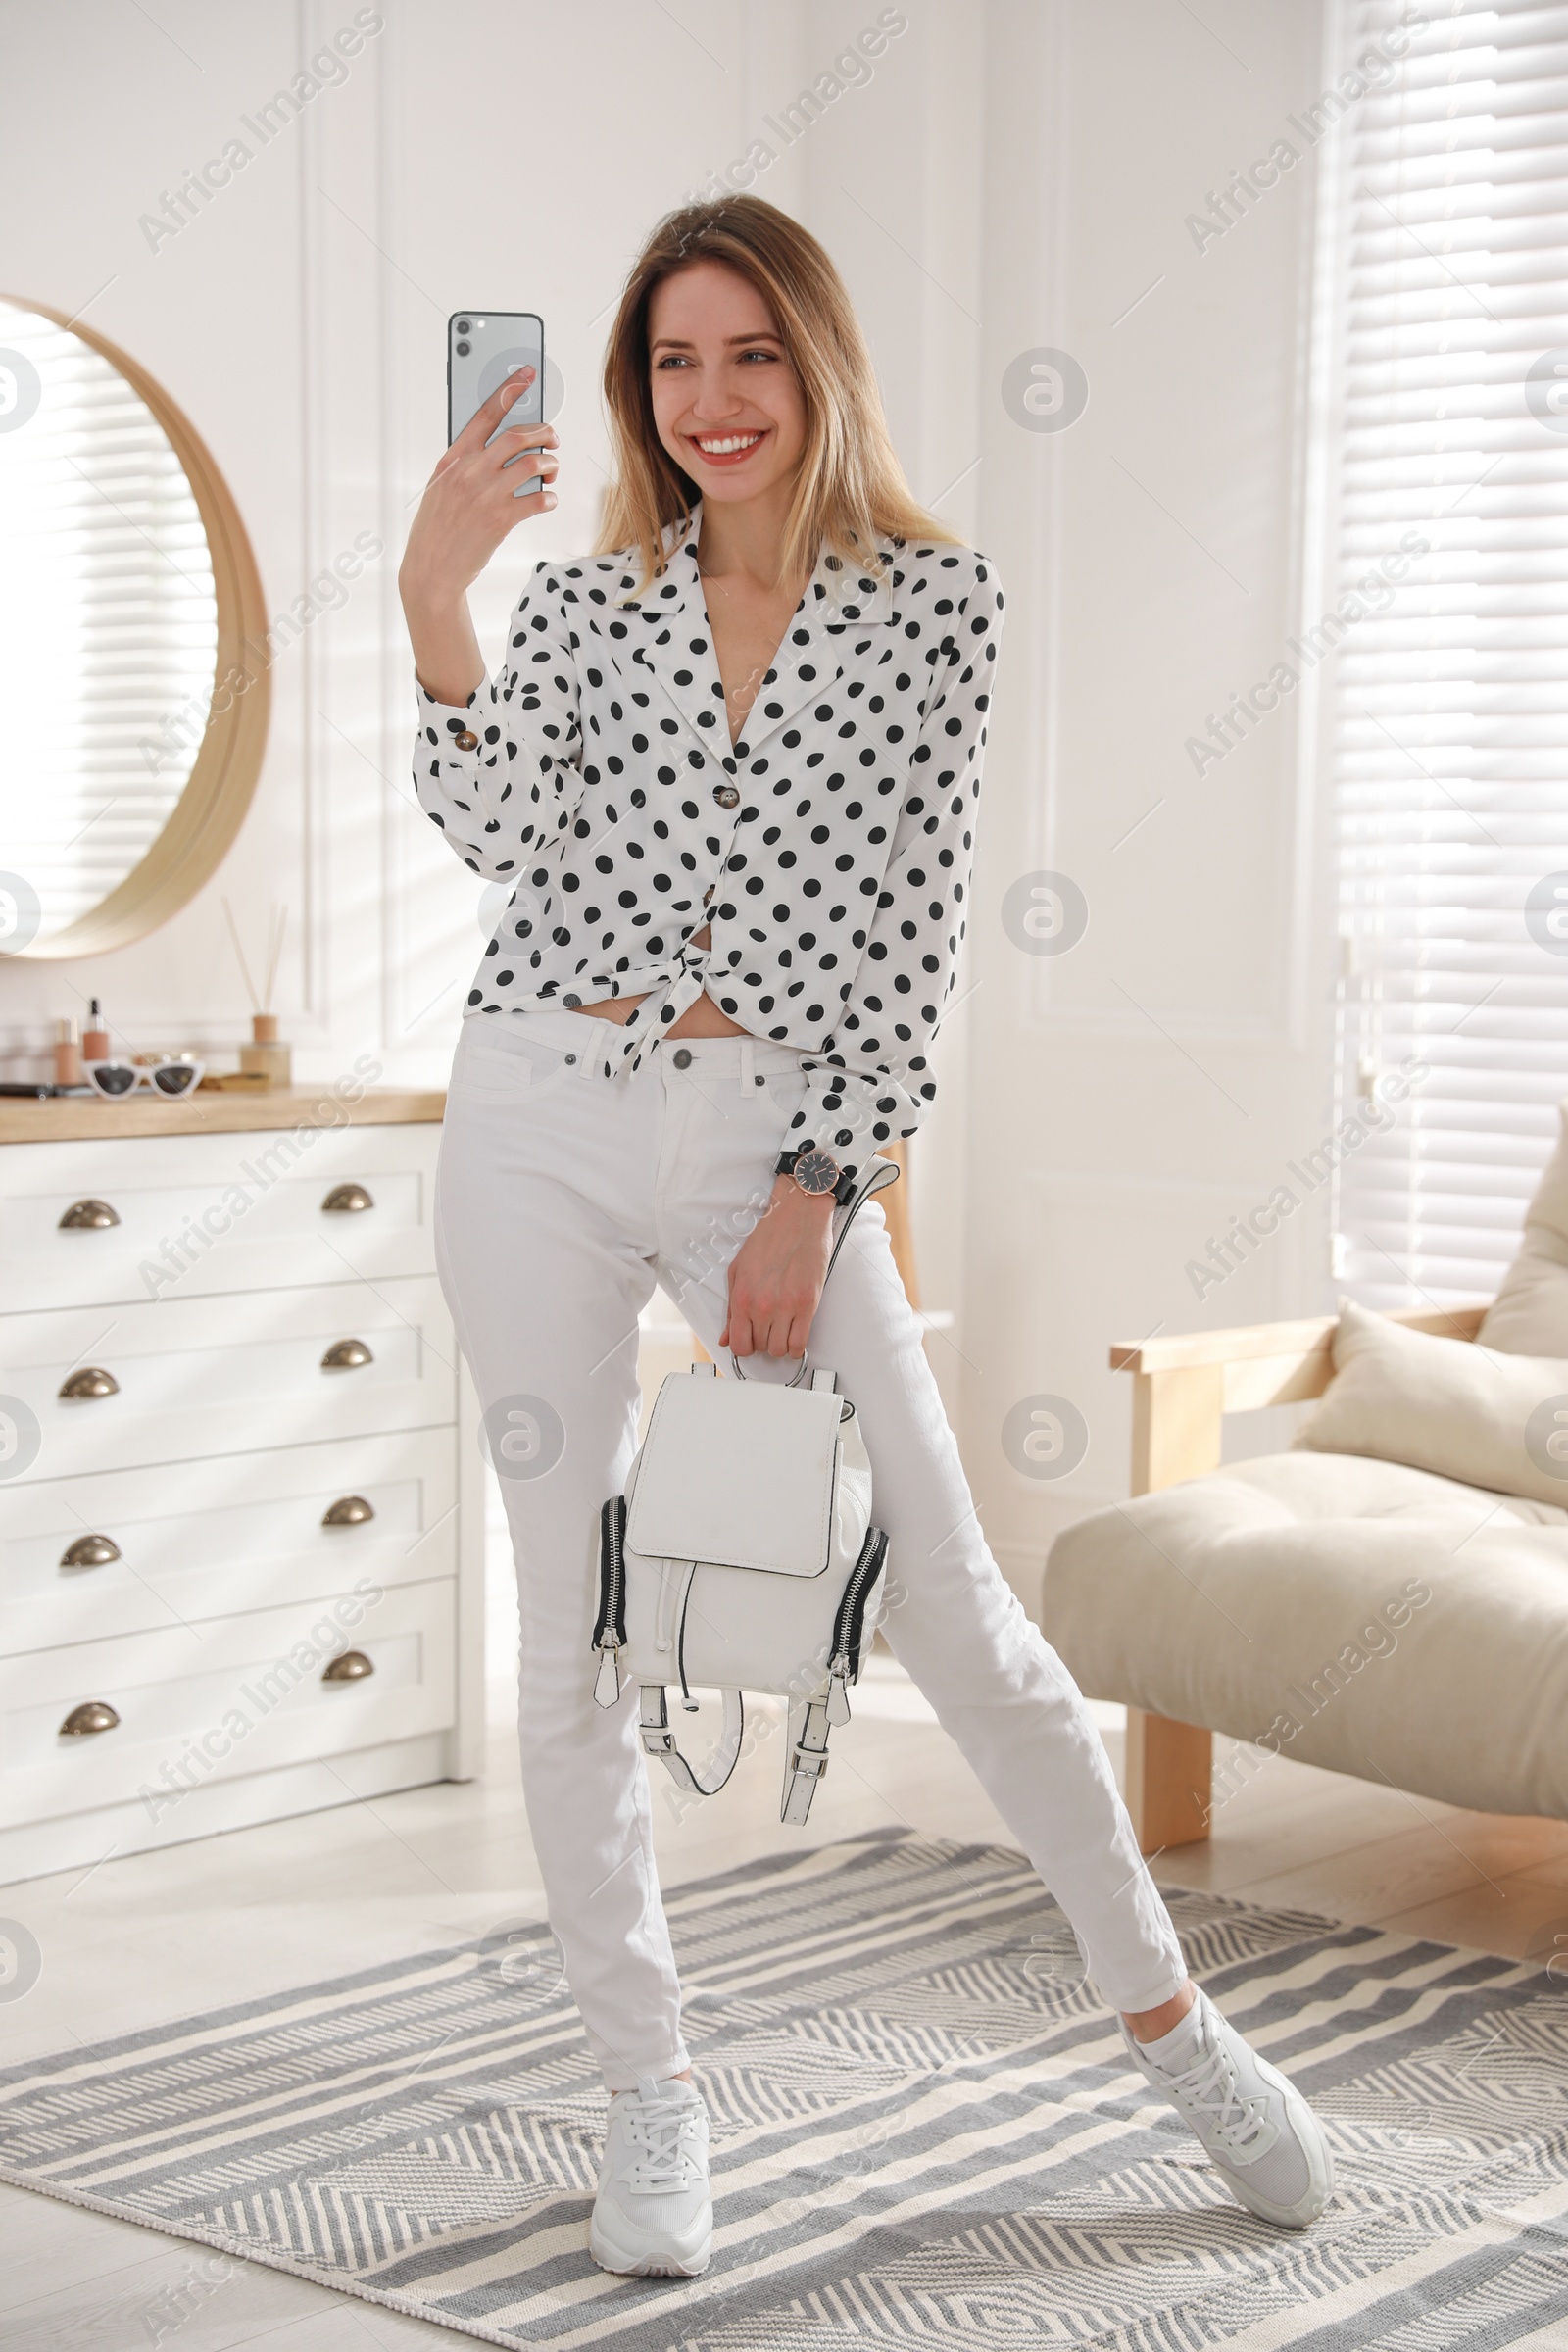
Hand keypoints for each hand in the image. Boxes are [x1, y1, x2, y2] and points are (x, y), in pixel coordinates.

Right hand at [398, 368, 559, 703]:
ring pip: (533, 464)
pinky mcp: (500, 520)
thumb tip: (499, 446)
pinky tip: (547, 500)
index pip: (483, 414)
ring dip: (550, 465)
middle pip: (518, 436)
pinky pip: (538, 499)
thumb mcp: (441, 488)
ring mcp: (485, 495)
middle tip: (552, 439)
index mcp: (452, 458)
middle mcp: (469, 472)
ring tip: (551, 470)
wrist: (431, 572)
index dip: (508, 390)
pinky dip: (549, 498)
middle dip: (543, 433)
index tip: (527, 373)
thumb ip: (465, 464)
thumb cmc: (437, 528)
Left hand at [720, 1176, 834, 1362]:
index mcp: (742, 1297)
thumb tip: (726, 1336)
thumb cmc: (769, 1238)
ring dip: (780, 1345)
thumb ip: (731, 1308)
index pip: (739, 1345)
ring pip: (780, 1350)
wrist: (797, 1217)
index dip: (743, 1347)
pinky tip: (795, 1335)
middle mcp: (763, 1306)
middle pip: (760, 1348)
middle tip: (767, 1328)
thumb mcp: (738, 1270)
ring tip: (782, 1330)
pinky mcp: (808, 1304)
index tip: (749, 1341)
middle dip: (763, 1342)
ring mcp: (787, 1307)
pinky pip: (801, 1343)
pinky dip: (798, 1346)